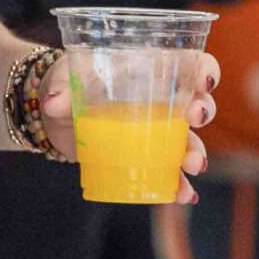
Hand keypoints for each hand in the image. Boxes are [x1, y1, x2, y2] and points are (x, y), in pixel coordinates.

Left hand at [40, 51, 220, 203]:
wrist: (55, 117)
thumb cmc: (69, 85)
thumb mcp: (65, 80)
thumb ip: (61, 89)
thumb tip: (54, 102)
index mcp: (149, 70)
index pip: (190, 63)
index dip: (204, 69)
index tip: (203, 81)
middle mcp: (162, 100)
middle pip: (198, 103)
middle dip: (204, 111)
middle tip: (194, 119)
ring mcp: (157, 131)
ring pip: (189, 140)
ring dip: (196, 152)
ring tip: (192, 165)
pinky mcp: (147, 157)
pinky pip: (171, 171)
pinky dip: (180, 184)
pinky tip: (184, 195)